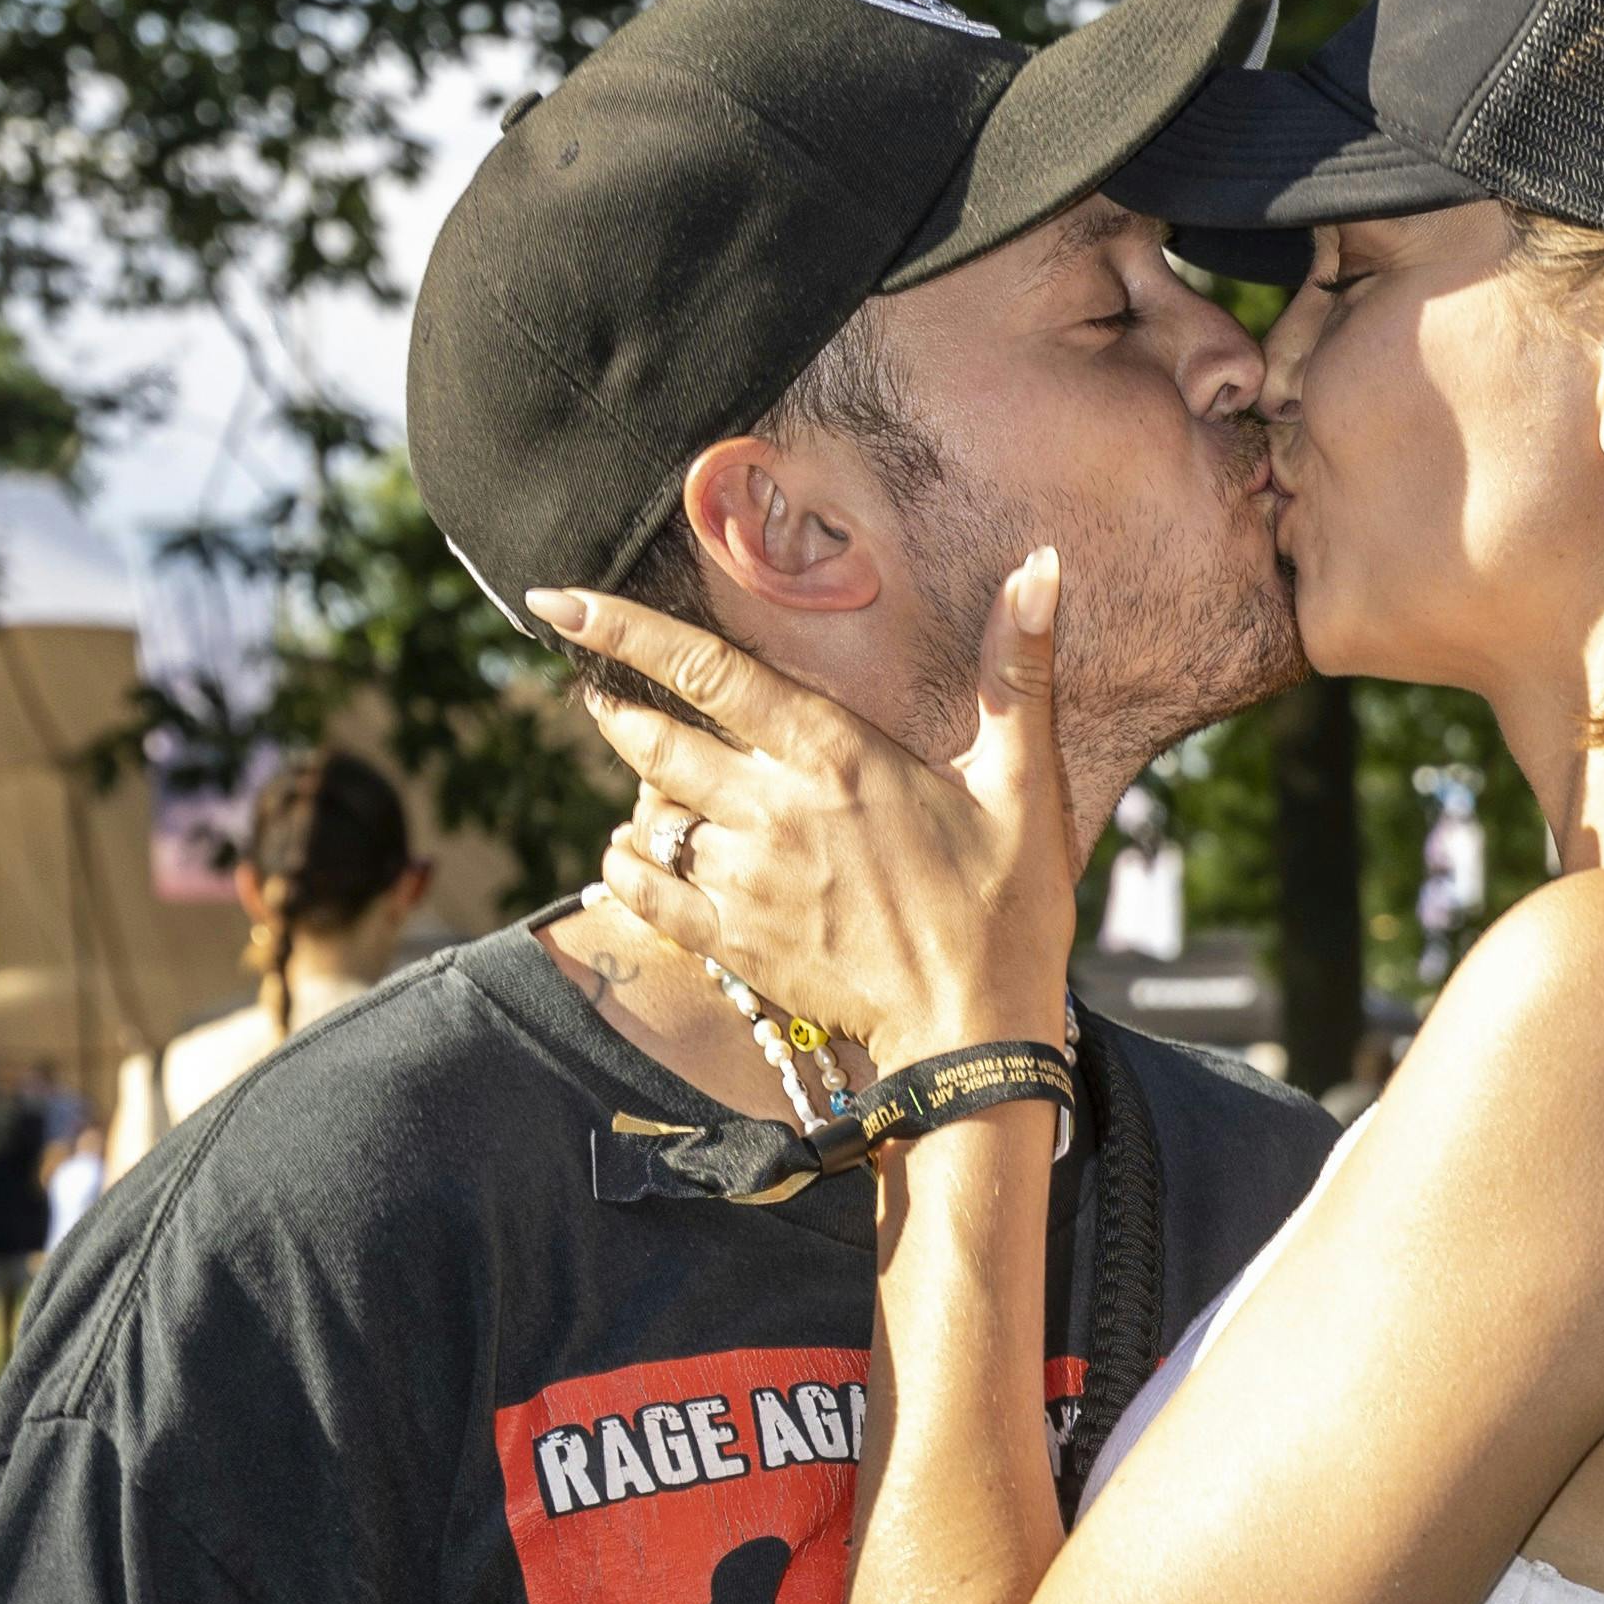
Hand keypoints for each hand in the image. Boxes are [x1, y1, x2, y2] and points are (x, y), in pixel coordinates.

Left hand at [533, 557, 1076, 1075]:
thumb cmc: (1007, 909)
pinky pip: (649, 893)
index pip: (707, 671)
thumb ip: (1016, 673)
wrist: (974, 1036)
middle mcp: (774, 809)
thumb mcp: (1024, 783)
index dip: (626, 630)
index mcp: (835, 754)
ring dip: (635, 790)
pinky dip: (626, 867)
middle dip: (615, 707)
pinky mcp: (736, 943)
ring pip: (652, 814)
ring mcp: (746, 880)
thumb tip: (1039, 567)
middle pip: (657, 740)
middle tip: (595, 691)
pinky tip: (627, 853)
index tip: (564, 602)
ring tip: (635, 771)